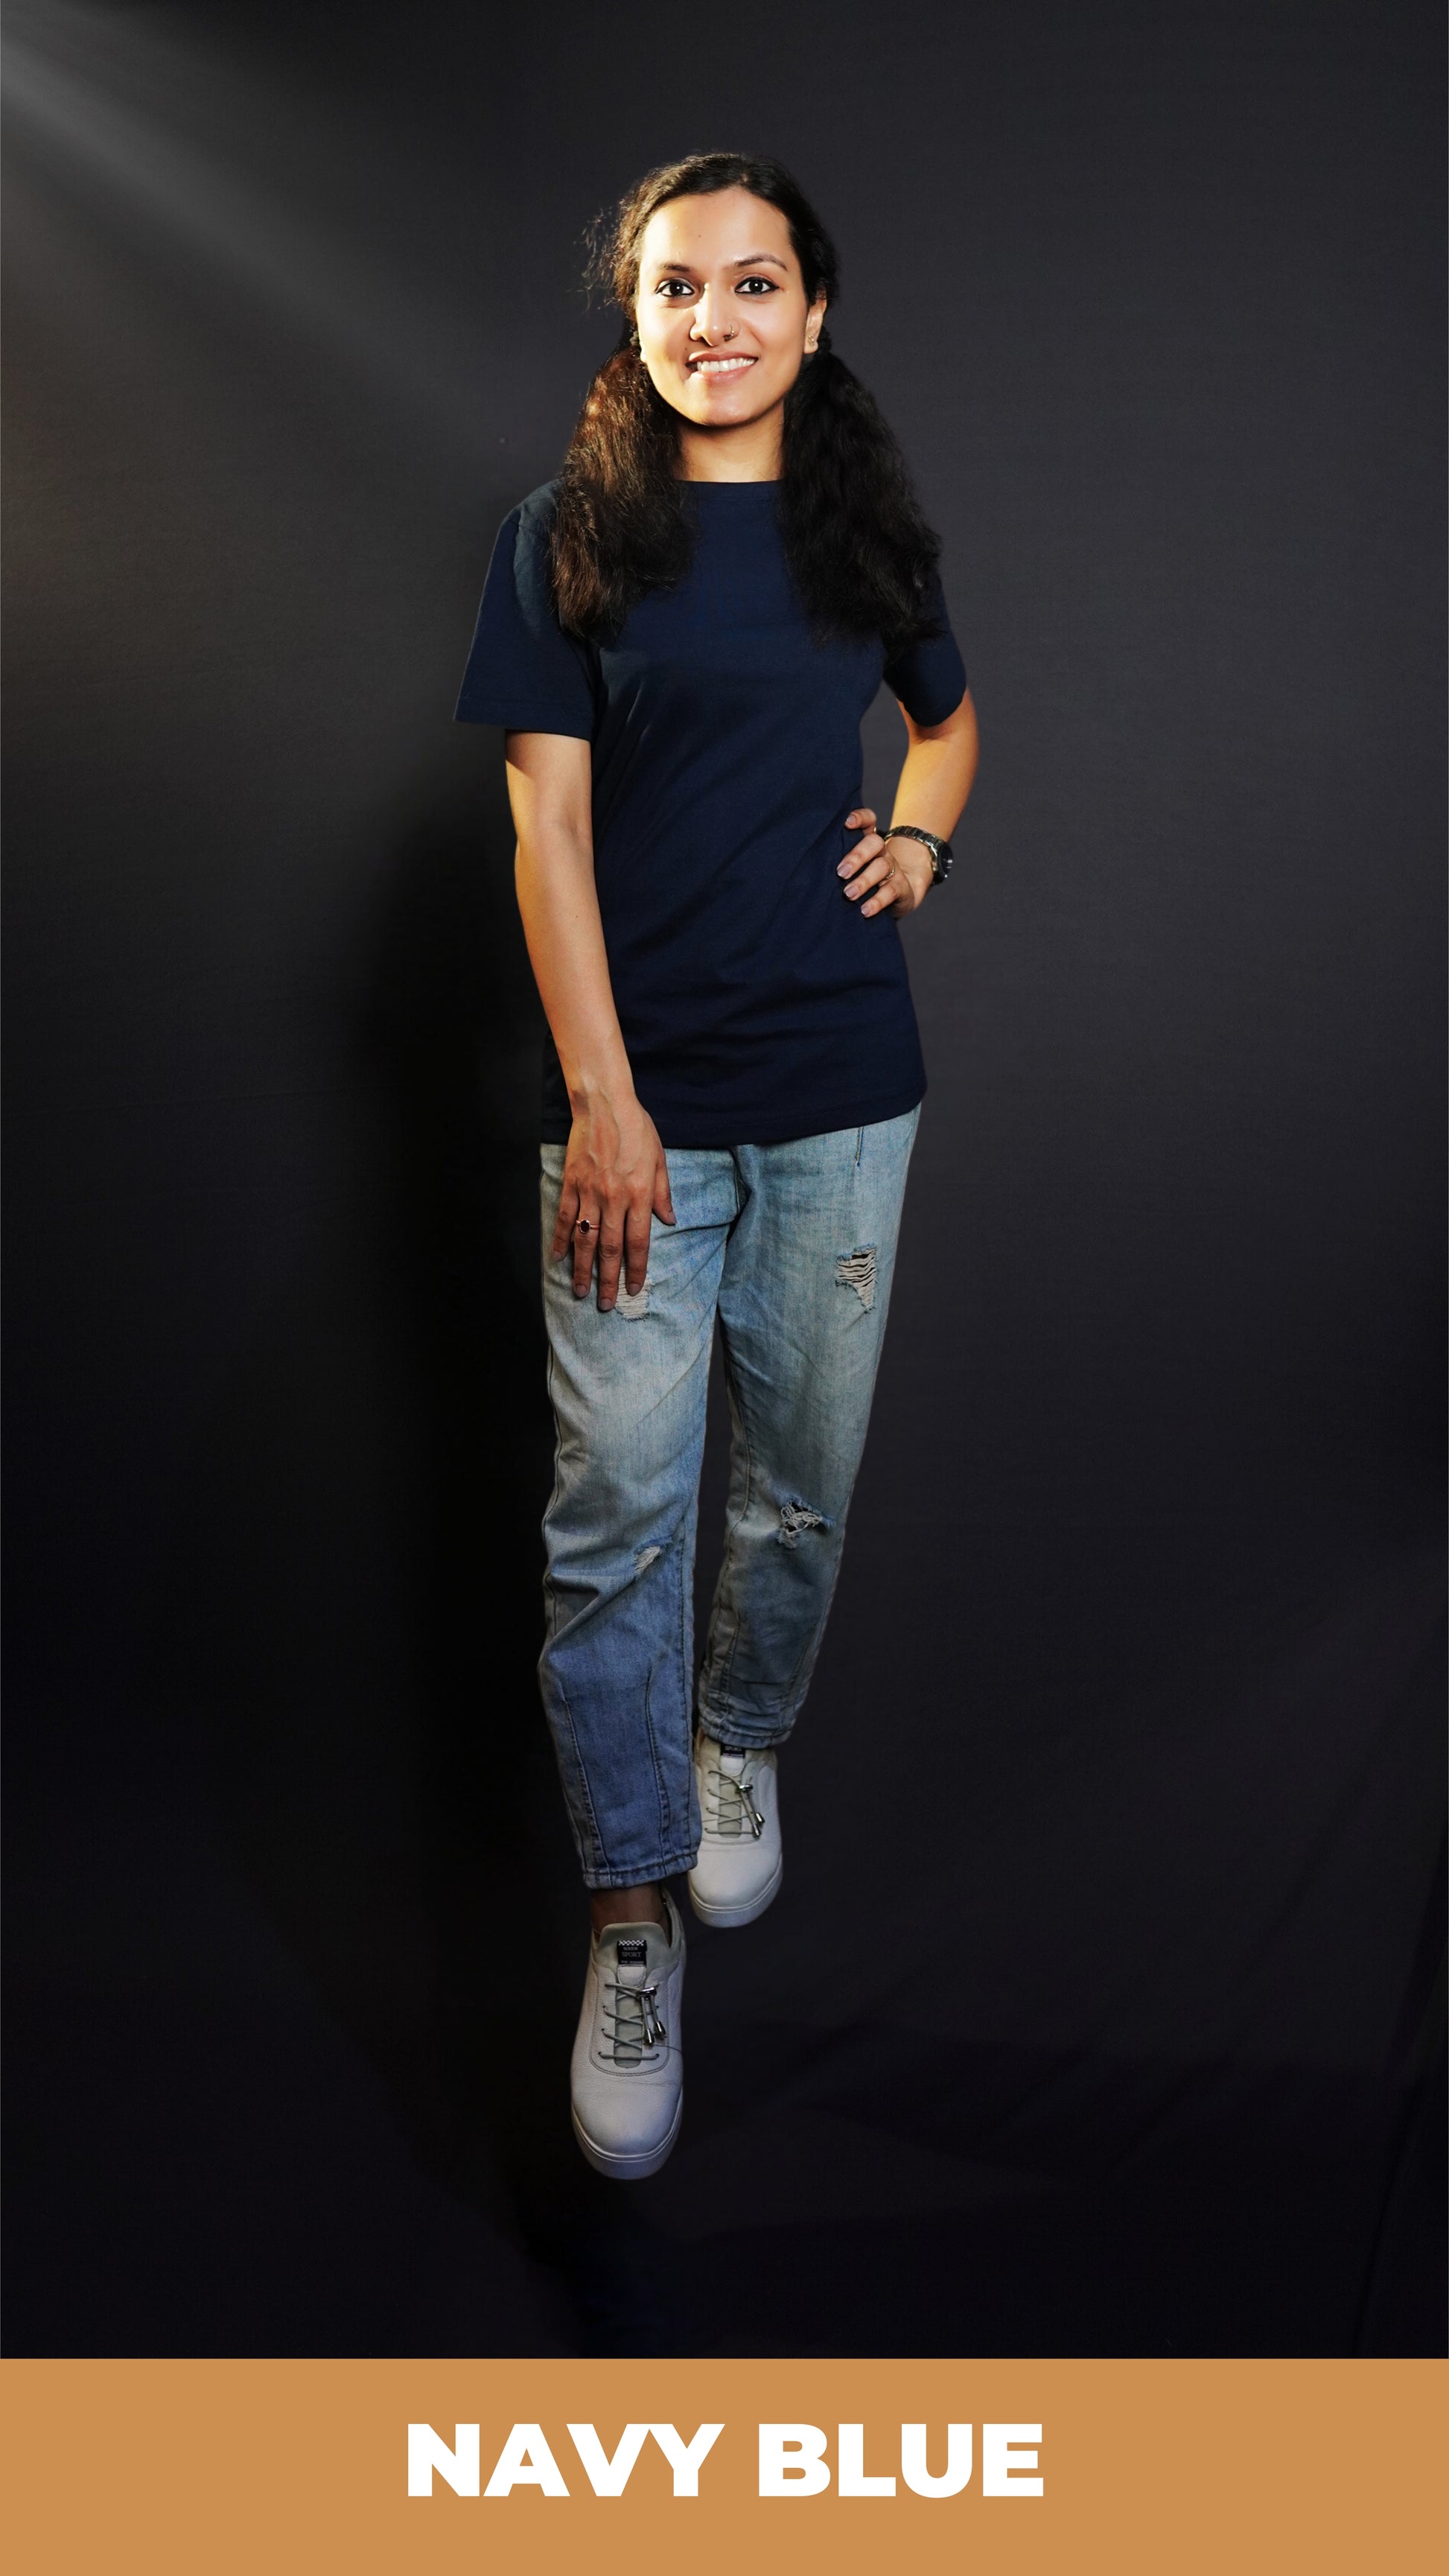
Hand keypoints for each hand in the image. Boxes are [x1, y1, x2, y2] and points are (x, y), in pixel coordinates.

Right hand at [552, 1088, 674, 1308]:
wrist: (605, 1104)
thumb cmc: (637, 1128)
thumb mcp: (660, 1159)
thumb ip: (663, 1193)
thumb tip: (670, 1220)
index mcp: (639, 1194)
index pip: (638, 1242)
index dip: (636, 1269)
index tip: (633, 1289)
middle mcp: (614, 1199)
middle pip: (609, 1248)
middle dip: (607, 1280)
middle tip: (604, 1304)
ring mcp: (590, 1192)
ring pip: (585, 1239)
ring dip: (582, 1269)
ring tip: (580, 1291)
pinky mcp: (572, 1184)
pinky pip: (566, 1218)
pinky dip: (562, 1240)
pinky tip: (558, 1259)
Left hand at [837, 808, 932, 917]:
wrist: (902, 896)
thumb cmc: (867, 881)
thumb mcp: (854, 868)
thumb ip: (840, 863)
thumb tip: (810, 868)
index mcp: (869, 843)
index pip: (869, 821)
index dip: (860, 818)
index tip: (846, 823)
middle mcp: (882, 852)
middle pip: (874, 843)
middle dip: (856, 856)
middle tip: (841, 873)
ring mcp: (893, 869)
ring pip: (881, 867)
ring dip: (863, 881)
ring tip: (849, 894)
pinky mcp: (901, 887)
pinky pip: (890, 891)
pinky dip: (876, 901)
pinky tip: (864, 910)